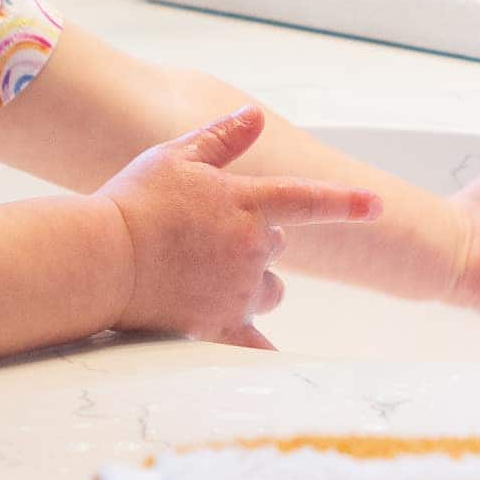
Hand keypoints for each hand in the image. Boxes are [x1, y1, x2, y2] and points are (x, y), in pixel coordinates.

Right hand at [97, 104, 382, 349]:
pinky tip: (274, 363)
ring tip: (201, 277)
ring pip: (269, 290)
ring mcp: (238, 290)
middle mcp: (251, 248)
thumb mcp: (176, 156)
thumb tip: (256, 116)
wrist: (102, 257)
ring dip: (251, 284)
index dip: (345, 202)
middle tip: (203, 237)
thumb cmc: (134, 201)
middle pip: (277, 248)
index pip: (307, 199)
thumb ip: (222, 138)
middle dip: (253, 241)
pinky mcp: (219, 325)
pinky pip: (256, 345)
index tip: (377, 206)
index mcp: (247, 202)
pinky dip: (264, 352)